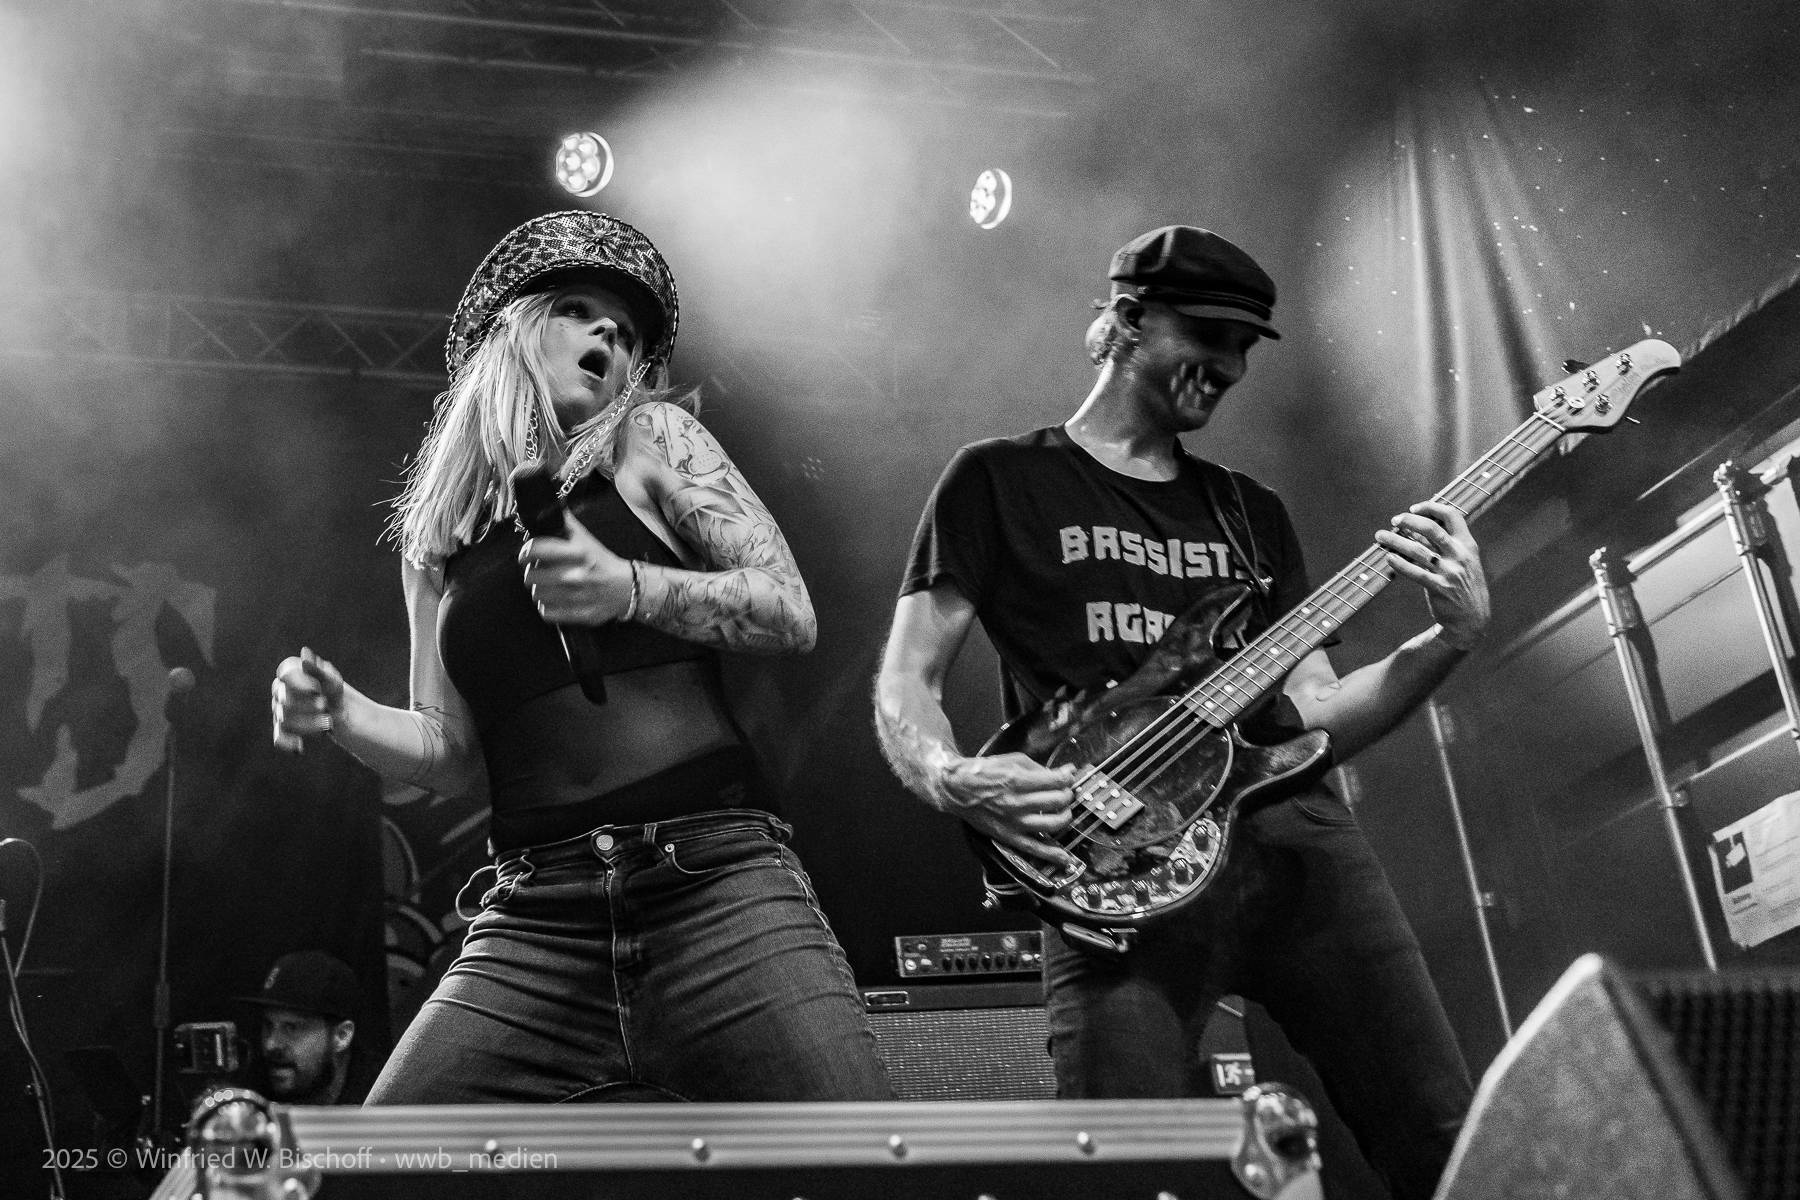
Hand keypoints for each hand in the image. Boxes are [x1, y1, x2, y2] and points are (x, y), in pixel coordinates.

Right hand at [271, 647, 343, 752]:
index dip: (299, 682)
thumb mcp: (331, 680)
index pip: (285, 673)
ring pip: (284, 719)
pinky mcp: (282, 729)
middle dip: (306, 704)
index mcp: (289, 673)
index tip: (317, 689)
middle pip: (285, 699)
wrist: (338, 712)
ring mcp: (279, 710)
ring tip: (329, 724)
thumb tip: (304, 652)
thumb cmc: (333, 690)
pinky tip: (300, 747)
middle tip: (325, 706)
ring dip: (307, 723)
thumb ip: (317, 669)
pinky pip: (278, 737)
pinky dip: (288, 742)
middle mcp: (279, 691)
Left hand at [518, 510, 634, 625]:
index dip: (525, 552)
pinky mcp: (579, 614)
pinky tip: (556, 599)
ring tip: (548, 586)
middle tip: (539, 571)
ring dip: (540, 589)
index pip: (535, 549)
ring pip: (537, 594)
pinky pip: (546, 612)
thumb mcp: (586, 539)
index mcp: (577, 552)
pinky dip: (547, 606)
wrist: (627, 587)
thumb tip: (547, 506)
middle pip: (531, 576)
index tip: (525, 555)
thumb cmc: (602, 561)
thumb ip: (565, 523)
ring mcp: (577, 597)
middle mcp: (576, 574)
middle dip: (533, 572)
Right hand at [937, 752, 1080, 868]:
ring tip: (1064, 810)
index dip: (1067, 777)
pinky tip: (1065, 857)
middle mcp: (1017, 803)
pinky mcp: (1009, 836)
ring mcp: (1014, 822)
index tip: (1069, 776)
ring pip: (1053, 824)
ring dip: (1066, 816)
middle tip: (1065, 792)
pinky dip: (1052, 854)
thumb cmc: (984, 773)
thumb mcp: (1012, 760)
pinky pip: (1034, 848)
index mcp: (1017, 780)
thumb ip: (1039, 767)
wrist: (958, 789)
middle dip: (1067, 794)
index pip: (1056, 781)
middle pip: (1057, 801)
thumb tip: (1065, 772)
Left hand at [1374, 500, 1489, 649]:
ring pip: (1418, 550)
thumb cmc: (1462, 585)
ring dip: (1396, 541)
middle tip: (1394, 520)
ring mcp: (1451, 572)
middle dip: (1409, 521)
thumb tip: (1414, 527)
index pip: (1452, 516)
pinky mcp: (1440, 588)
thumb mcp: (1462, 561)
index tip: (1413, 508)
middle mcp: (1460, 556)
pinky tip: (1388, 557)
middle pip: (1432, 529)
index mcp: (1468, 545)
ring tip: (1380, 536)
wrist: (1472, 619)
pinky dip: (1400, 564)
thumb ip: (1443, 544)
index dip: (1431, 508)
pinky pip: (1416, 573)